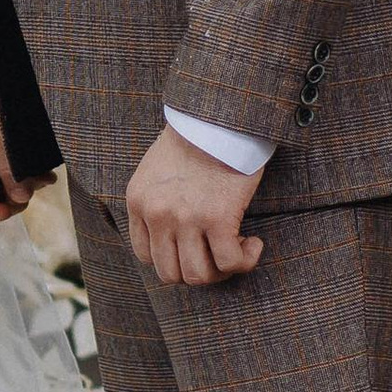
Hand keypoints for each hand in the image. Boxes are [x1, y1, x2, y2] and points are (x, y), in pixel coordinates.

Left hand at [125, 124, 264, 287]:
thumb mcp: (156, 171)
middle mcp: (157, 214)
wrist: (218, 116)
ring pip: (198, 275)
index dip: (174, 258)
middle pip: (171, 273)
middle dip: (198, 270)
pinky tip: (253, 243)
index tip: (195, 247)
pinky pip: (230, 262)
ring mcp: (186, 219)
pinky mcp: (218, 218)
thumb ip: (155, 202)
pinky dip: (245, 260)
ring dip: (221, 270)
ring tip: (236, 247)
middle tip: (217, 253)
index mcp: (138, 202)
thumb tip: (172, 237)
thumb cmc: (195, 139)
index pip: (146, 256)